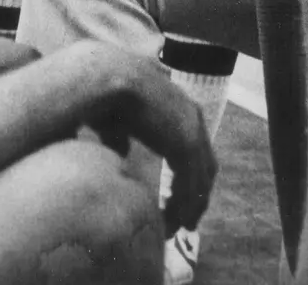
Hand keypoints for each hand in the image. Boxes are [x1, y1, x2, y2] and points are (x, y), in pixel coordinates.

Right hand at [71, 43, 216, 234]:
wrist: (103, 79)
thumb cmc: (103, 93)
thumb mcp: (115, 118)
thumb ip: (121, 136)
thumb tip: (122, 152)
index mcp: (178, 106)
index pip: (194, 147)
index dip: (189, 173)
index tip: (178, 196)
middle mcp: (192, 116)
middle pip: (205, 165)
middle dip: (196, 194)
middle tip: (186, 220)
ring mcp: (191, 129)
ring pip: (200, 179)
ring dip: (191, 206)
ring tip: (178, 227)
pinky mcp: (184, 143)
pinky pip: (191, 184)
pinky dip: (184, 206)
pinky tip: (174, 221)